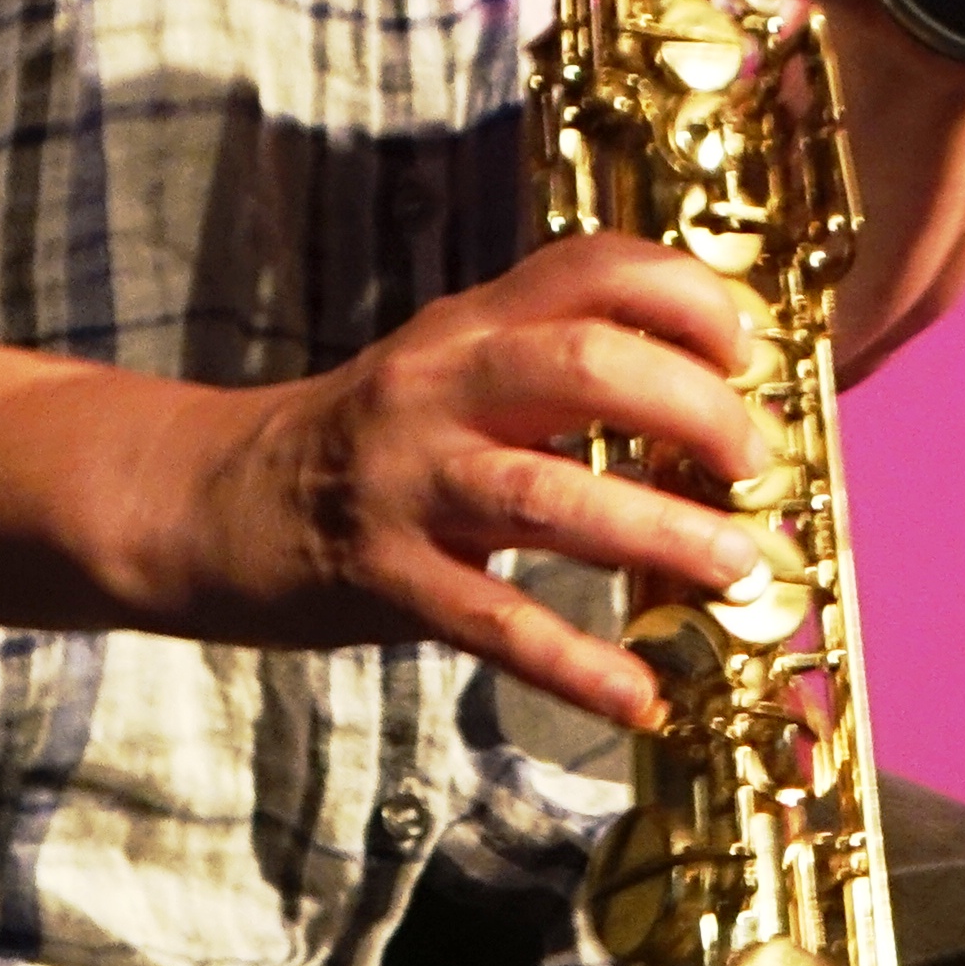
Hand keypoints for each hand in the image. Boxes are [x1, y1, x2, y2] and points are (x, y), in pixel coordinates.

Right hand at [174, 234, 788, 733]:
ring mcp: (409, 481)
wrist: (213, 500)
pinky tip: (642, 697)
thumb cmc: (368, 435)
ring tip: (734, 568)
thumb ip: (552, 358)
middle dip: (692, 409)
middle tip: (751, 462)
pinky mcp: (383, 577)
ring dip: (658, 532)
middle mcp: (440, 384)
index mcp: (471, 323)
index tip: (746, 352)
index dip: (687, 298)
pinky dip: (574, 664)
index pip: (592, 267)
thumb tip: (709, 388)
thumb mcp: (449, 363)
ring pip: (549, 495)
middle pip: (585, 364)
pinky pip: (493, 622)